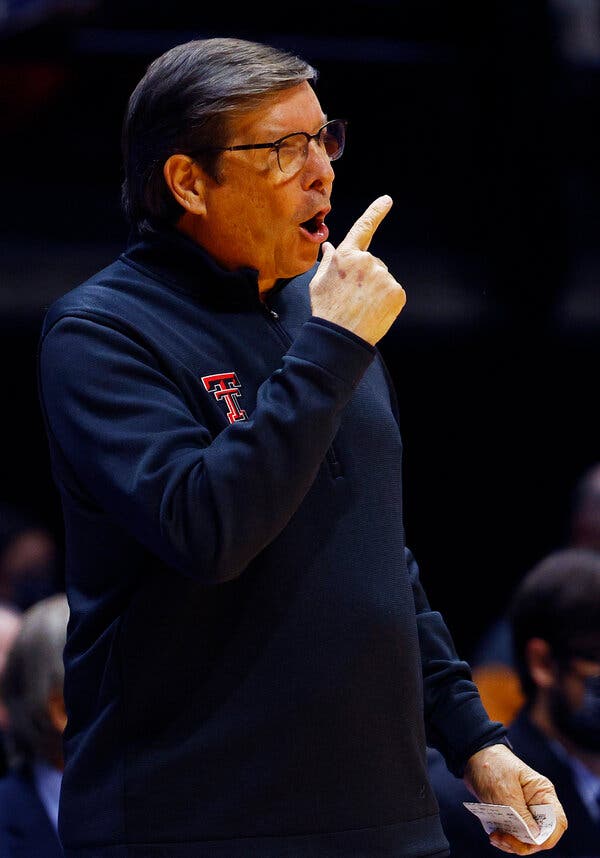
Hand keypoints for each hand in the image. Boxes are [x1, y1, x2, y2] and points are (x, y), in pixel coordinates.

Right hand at [309, 195, 405, 345]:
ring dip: (375, 290)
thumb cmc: (326, 311)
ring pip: (382, 279)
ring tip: (361, 307)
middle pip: (373, 263)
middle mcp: (367, 261)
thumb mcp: (318, 282)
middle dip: (366, 277)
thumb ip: (328, 261)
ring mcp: (384, 276)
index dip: (376, 212)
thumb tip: (329, 247)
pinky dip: (386, 301)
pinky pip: (393, 292)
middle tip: (353, 297)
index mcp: (347, 255)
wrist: (340, 337)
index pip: (363, 228)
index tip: (387, 200)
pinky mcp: (396, 292)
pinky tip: (373, 311)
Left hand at [464, 743, 567, 853]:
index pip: (556, 822)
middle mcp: (537, 804)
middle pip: (541, 836)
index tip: (528, 841)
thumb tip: (534, 836)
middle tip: (503, 838)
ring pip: (527, 840)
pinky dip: (506, 840)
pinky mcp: (514, 816)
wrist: (473, 758)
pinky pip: (515, 836)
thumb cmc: (492, 767)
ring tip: (495, 836)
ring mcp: (525, 811)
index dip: (547, 837)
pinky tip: (494, 834)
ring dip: (512, 844)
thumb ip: (520, 814)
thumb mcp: (505, 790)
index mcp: (542, 793)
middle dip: (524, 844)